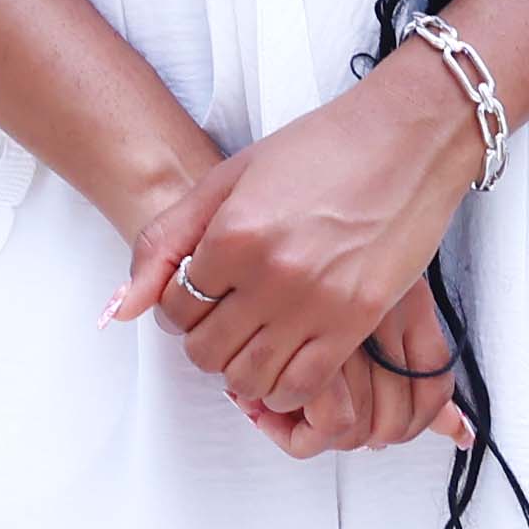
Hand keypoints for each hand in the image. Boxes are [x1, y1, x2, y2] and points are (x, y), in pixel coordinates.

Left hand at [118, 48, 485, 458]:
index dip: (175, 309)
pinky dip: (285, 390)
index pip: (173, 308)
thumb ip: (166, 240)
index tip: (197, 298)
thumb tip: (120, 310)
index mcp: (233, 233)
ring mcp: (316, 301)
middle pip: (205, 351)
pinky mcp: (357, 319)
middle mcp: (269, 273)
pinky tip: (286, 367)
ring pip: (249, 379)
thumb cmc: (322, 148)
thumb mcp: (229, 178)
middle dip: (205, 343)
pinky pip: (305, 386)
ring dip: (242, 371)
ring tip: (255, 345)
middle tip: (225, 323)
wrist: (408, 137)